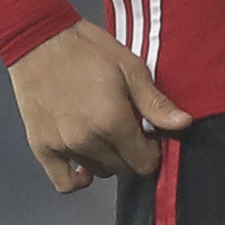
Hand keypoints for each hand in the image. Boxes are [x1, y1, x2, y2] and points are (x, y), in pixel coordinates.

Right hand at [7, 20, 191, 192]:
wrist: (41, 41)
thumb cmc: (89, 50)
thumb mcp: (131, 69)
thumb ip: (156, 103)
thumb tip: (184, 124)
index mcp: (112, 122)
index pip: (144, 163)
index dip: (153, 151)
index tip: (151, 136)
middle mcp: (87, 141)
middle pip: (123, 170)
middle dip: (133, 155)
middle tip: (131, 131)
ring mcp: (62, 147)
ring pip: (98, 172)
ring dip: (109, 160)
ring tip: (108, 134)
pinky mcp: (41, 147)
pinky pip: (63, 183)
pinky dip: (78, 178)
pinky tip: (86, 163)